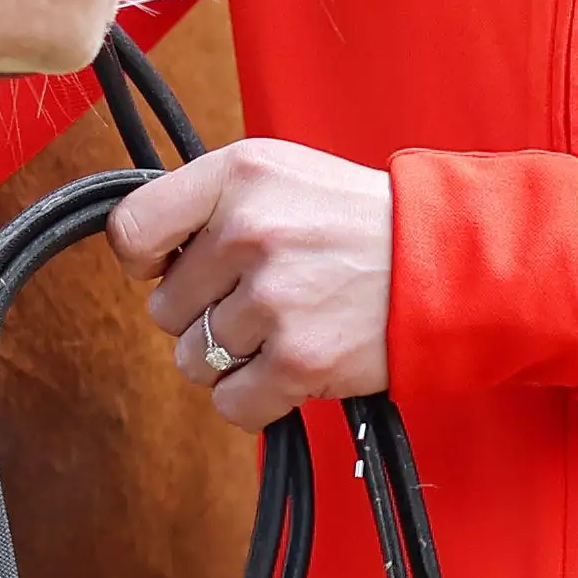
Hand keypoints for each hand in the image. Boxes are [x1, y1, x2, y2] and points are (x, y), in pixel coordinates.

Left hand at [111, 140, 393, 429]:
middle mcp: (249, 231)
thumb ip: (209, 204)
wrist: (446, 263)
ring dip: (231, 357)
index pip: (132, 230)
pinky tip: (290, 367)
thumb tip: (145, 257)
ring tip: (284, 327)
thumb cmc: (356, 222)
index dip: (145, 260)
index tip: (171, 266)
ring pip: (193, 359)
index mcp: (237, 175)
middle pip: (164, 307)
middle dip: (204, 312)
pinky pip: (230, 403)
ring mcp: (273, 298)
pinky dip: (255, 398)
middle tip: (262, 296)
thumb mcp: (279, 174)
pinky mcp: (298, 360)